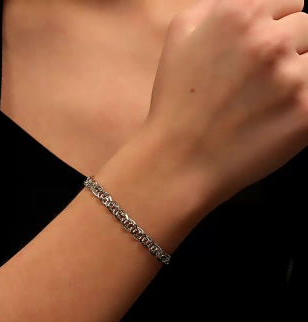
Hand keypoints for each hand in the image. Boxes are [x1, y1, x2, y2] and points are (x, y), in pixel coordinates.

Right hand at [143, 0, 307, 206]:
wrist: (178, 159)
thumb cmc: (175, 102)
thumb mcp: (179, 36)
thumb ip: (214, 6)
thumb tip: (251, 6)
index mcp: (240, 14)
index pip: (290, 4)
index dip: (276, 27)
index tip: (262, 51)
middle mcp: (269, 41)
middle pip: (307, 29)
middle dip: (288, 50)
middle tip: (261, 80)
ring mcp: (291, 77)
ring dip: (296, 77)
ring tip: (265, 102)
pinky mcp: (306, 113)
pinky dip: (299, 105)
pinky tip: (274, 117)